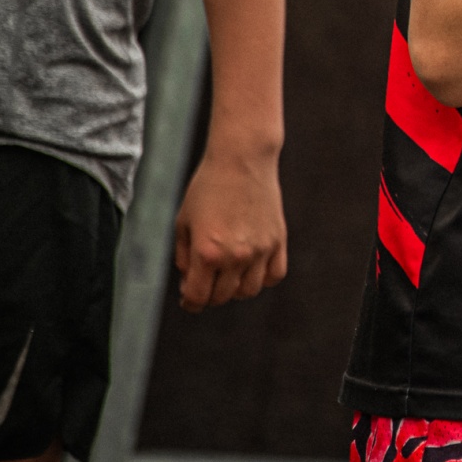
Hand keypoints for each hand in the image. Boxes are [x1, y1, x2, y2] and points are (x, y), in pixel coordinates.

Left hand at [173, 139, 286, 311]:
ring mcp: (260, 249)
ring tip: (229, 273)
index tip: (189, 297)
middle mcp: (236, 256)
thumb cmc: (207, 187)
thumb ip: (183, 256)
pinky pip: (274, 275)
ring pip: (249, 291)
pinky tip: (253, 266)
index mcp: (207, 253)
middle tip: (206, 280)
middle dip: (209, 294)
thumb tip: (190, 279)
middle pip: (222, 297)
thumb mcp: (183, 222)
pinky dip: (263, 277)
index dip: (190, 302)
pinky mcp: (279, 240)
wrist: (242, 159)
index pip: (198, 298)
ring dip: (236, 288)